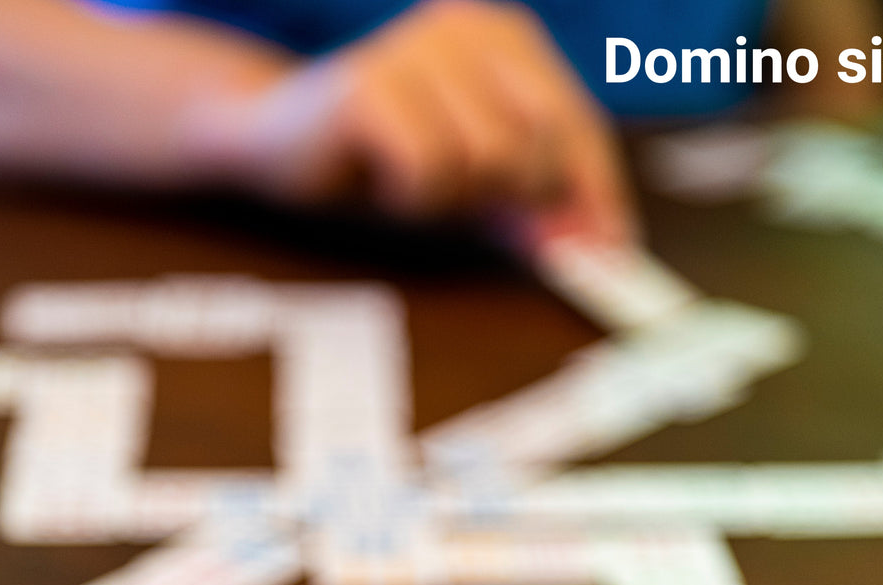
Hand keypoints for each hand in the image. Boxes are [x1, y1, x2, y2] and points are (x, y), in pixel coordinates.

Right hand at [183, 0, 636, 241]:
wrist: (274, 137)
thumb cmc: (382, 159)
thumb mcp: (472, 180)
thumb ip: (531, 204)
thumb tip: (594, 250)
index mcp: (506, 37)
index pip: (578, 125)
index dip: (596, 197)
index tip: (608, 259)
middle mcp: (468, 27)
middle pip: (541, 145)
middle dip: (518, 201)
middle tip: (469, 212)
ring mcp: (418, 50)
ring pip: (485, 161)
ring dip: (450, 198)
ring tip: (410, 180)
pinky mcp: (372, 88)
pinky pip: (428, 171)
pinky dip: (409, 197)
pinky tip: (380, 178)